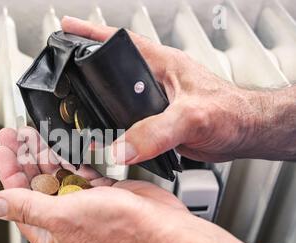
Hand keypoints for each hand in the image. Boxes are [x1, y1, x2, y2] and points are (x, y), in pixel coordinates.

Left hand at [0, 127, 295, 242]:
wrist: (161, 230)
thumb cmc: (120, 232)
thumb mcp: (63, 217)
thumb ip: (26, 208)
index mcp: (51, 235)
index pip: (19, 200)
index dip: (8, 172)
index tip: (2, 150)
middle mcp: (66, 222)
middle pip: (37, 184)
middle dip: (25, 157)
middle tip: (14, 135)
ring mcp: (85, 206)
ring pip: (58, 175)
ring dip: (45, 153)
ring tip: (32, 133)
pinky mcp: (103, 193)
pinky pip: (80, 172)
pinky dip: (70, 158)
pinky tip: (60, 144)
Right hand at [61, 16, 295, 163]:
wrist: (245, 134)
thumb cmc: (233, 113)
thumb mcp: (192, 117)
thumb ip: (156, 132)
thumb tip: (121, 147)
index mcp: (161, 64)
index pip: (119, 43)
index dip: (90, 34)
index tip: (66, 27)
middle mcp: (154, 81)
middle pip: (111, 73)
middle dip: (86, 74)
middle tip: (64, 78)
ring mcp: (154, 103)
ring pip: (117, 102)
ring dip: (99, 108)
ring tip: (79, 115)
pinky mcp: (157, 123)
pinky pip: (127, 125)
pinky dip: (113, 132)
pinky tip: (106, 139)